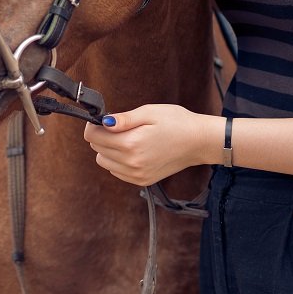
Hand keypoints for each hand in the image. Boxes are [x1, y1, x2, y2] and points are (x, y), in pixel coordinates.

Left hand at [82, 103, 215, 185]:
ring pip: (104, 162)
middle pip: (97, 149)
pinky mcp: (142, 181)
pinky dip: (118, 161)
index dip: (94, 125)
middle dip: (102, 136)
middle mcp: (131, 164)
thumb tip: (103, 122)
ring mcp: (137, 175)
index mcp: (131, 144)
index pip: (93, 137)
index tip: (104, 119)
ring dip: (109, 150)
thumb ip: (124, 119)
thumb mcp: (149, 112)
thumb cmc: (176, 122)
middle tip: (119, 127)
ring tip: (128, 139)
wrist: (199, 142)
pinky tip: (133, 150)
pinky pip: (117, 172)